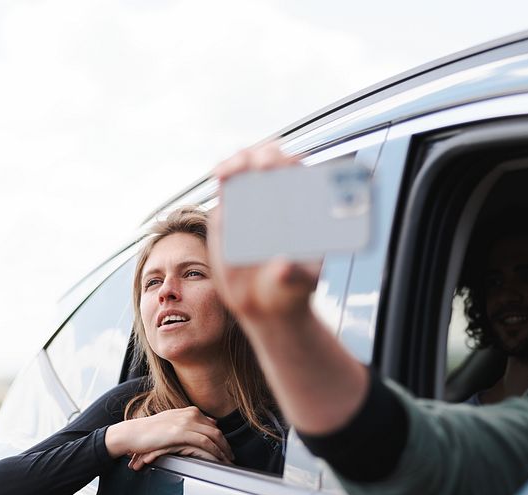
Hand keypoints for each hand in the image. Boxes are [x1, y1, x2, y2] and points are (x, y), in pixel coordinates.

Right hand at [105, 406, 234, 469]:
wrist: (132, 434)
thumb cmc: (149, 432)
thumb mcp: (171, 424)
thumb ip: (188, 424)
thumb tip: (208, 426)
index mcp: (189, 411)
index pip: (212, 425)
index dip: (221, 439)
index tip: (226, 449)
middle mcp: (190, 414)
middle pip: (216, 431)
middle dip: (226, 446)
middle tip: (231, 458)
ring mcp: (186, 422)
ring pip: (213, 437)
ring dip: (223, 451)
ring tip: (227, 462)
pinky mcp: (181, 433)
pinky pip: (204, 443)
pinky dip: (214, 452)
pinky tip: (217, 461)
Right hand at [209, 143, 322, 321]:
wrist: (265, 304)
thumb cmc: (291, 288)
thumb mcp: (300, 285)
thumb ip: (295, 277)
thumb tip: (282, 267)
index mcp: (305, 209)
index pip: (303, 175)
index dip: (296, 165)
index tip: (289, 167)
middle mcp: (280, 198)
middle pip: (275, 162)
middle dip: (269, 156)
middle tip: (264, 167)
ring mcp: (253, 201)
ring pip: (247, 166)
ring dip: (242, 160)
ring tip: (235, 169)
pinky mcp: (229, 211)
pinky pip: (227, 185)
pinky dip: (224, 173)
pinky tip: (222, 175)